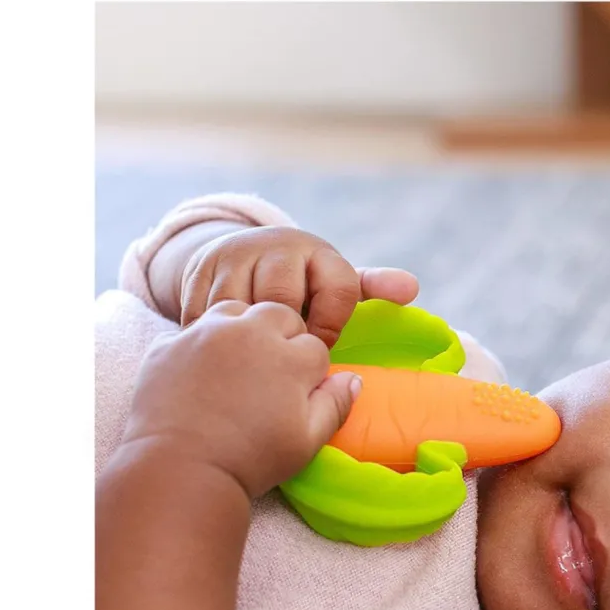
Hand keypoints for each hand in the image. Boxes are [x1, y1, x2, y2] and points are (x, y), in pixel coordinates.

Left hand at [123, 300, 359, 497]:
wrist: (179, 469)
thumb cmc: (249, 460)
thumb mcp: (306, 442)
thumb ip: (335, 405)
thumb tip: (353, 379)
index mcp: (288, 357)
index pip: (315, 346)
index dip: (311, 371)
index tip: (299, 394)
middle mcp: (249, 333)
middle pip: (279, 314)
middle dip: (283, 336)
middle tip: (273, 374)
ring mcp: (204, 334)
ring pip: (236, 310)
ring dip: (244, 329)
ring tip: (239, 363)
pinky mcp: (169, 344)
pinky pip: (193, 330)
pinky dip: (202, 345)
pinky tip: (202, 375)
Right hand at [178, 226, 418, 346]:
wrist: (243, 259)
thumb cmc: (304, 285)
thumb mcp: (337, 284)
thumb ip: (372, 287)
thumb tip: (411, 288)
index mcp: (317, 251)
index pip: (338, 292)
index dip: (333, 328)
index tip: (323, 346)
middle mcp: (274, 246)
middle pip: (284, 302)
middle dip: (287, 335)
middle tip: (285, 359)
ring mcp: (232, 258)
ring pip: (242, 311)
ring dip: (250, 341)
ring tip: (257, 363)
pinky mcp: (198, 274)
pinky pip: (206, 316)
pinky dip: (217, 341)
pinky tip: (228, 359)